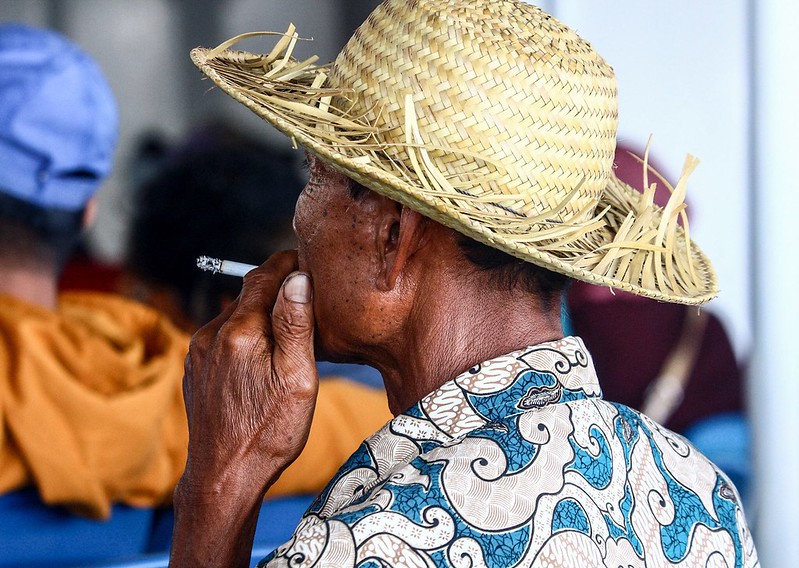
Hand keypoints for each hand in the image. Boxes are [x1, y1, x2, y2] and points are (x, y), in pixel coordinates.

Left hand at [170, 250, 317, 566]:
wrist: (223, 475)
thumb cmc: (269, 432)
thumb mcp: (297, 378)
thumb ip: (295, 323)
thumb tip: (298, 277)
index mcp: (241, 331)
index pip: (265, 275)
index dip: (288, 262)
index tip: (307, 258)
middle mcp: (212, 334)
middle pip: (248, 292)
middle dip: (276, 285)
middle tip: (305, 290)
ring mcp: (199, 351)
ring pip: (235, 314)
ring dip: (260, 311)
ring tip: (288, 325)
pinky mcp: (195, 367)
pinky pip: (223, 335)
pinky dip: (245, 332)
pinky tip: (262, 353)